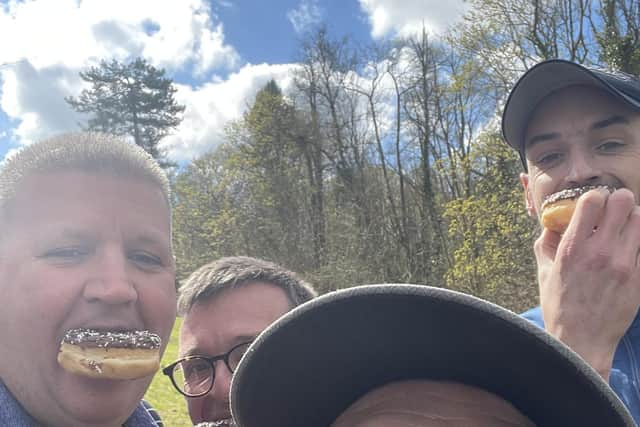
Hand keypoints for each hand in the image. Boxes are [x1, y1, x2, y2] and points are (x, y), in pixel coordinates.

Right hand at [534, 188, 639, 380]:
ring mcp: (624, 264)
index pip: (592, 200)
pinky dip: (636, 242)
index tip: (592, 204)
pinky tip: (628, 249)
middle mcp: (600, 252)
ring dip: (632, 219)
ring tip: (624, 229)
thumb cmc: (559, 305)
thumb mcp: (544, 270)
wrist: (581, 340)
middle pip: (623, 202)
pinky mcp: (639, 277)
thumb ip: (548, 240)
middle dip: (618, 201)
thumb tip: (554, 220)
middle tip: (613, 210)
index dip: (593, 197)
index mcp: (573, 248)